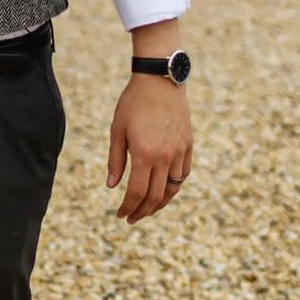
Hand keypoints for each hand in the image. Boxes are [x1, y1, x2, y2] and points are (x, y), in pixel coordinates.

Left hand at [106, 74, 192, 223]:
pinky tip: (163, 190)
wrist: (159, 80)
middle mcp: (165, 157)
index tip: (120, 215)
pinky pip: (183, 175)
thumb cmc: (133, 103)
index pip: (137, 193)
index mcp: (144, 155)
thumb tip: (112, 186)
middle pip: (156, 197)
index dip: (128, 208)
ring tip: (146, 209)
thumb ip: (115, 160)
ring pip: (172, 189)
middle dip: (142, 212)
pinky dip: (173, 187)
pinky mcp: (188, 146)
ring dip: (159, 204)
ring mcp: (179, 152)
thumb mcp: (117, 130)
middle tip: (131, 218)